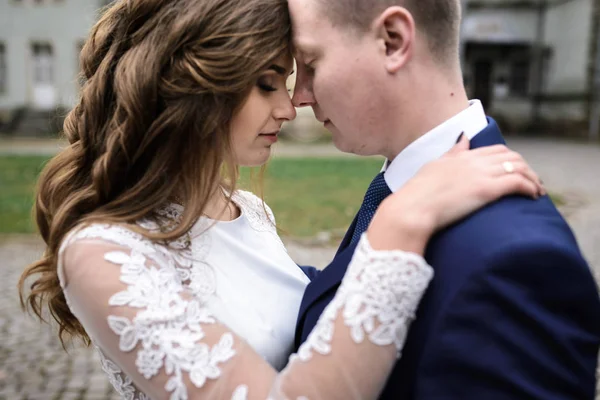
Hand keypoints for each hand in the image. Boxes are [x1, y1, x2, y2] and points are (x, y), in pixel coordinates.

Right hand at [367, 136, 544, 252]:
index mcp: (459, 157)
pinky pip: (517, 182)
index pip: (494, 150)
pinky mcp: (486, 189)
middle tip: (531, 183)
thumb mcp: (434, 166)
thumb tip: (463, 137)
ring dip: (532, 178)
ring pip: (518, 167)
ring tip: (537, 191)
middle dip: (525, 168)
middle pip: (510, 157)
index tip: (516, 172)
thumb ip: (451, 153)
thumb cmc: (416, 195)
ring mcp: (480, 174)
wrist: (412, 209)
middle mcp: (472, 161)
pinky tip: (533, 196)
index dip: (510, 160)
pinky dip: (529, 187)